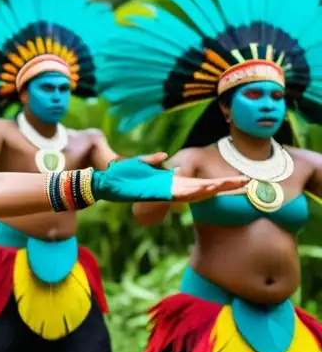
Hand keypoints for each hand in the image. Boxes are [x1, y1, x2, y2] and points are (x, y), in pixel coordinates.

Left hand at [92, 154, 247, 203]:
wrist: (103, 183)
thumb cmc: (120, 176)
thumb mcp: (139, 165)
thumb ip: (152, 161)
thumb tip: (165, 158)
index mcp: (170, 184)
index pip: (199, 184)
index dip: (218, 183)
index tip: (238, 180)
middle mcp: (172, 190)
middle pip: (204, 189)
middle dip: (225, 187)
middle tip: (248, 183)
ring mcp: (166, 193)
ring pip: (196, 192)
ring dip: (215, 188)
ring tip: (234, 185)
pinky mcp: (158, 193)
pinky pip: (179, 193)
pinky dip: (194, 191)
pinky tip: (208, 188)